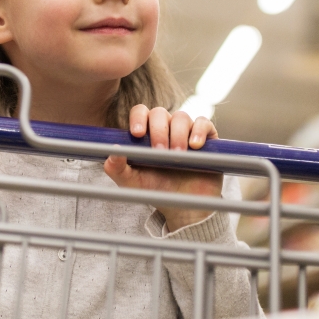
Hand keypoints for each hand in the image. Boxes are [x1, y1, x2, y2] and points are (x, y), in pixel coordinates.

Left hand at [103, 106, 221, 231]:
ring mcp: (186, 131)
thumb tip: (112, 151)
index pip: (140, 112)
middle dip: (158, 131)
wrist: (182, 206)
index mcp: (146, 132)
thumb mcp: (131, 182)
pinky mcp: (206, 138)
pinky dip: (198, 131)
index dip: (138, 118)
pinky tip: (194, 146)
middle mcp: (166, 127)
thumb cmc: (155, 190)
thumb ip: (116, 168)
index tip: (137, 134)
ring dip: (178, 134)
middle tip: (160, 152)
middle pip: (160, 112)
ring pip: (181, 117)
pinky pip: (203, 123)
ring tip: (177, 156)